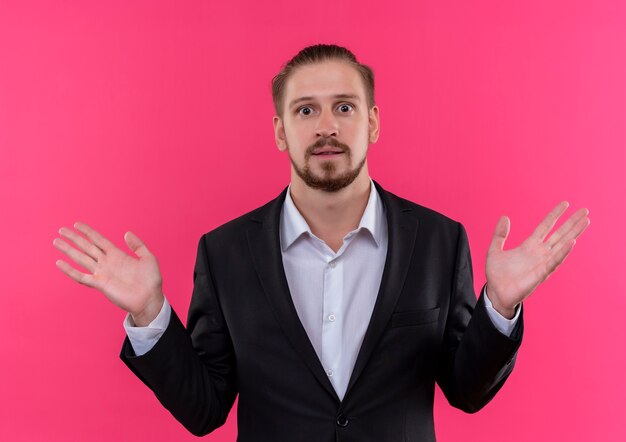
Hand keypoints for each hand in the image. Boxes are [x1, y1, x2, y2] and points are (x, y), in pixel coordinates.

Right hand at [53, 222, 163, 325]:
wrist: (149, 299)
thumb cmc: (151, 280)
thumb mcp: (148, 258)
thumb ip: (138, 245)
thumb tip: (126, 233)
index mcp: (117, 255)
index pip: (99, 240)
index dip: (88, 232)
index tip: (76, 224)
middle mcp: (107, 262)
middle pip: (87, 247)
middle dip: (74, 238)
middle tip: (61, 230)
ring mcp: (102, 273)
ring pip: (81, 259)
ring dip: (69, 250)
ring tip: (56, 242)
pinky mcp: (100, 284)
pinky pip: (81, 276)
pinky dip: (70, 270)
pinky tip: (59, 263)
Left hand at [485, 202, 589, 317]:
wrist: (496, 293)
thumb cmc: (497, 274)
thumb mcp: (495, 250)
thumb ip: (500, 234)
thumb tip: (505, 217)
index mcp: (529, 246)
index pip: (545, 227)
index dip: (554, 215)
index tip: (565, 204)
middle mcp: (539, 253)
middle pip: (559, 234)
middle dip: (572, 222)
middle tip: (585, 210)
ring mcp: (542, 263)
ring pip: (561, 245)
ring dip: (573, 233)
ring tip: (585, 222)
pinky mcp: (541, 274)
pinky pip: (554, 261)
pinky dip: (563, 252)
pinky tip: (572, 241)